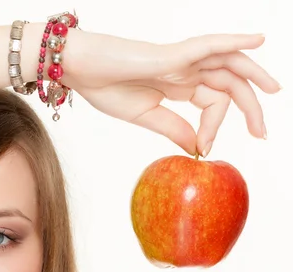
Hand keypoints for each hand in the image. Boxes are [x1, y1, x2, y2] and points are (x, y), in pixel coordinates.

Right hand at [65, 32, 281, 155]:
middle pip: (229, 84)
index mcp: (177, 85)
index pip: (212, 104)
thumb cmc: (104, 87)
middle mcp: (185, 70)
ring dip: (255, 74)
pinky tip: (256, 42)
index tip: (203, 149)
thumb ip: (173, 128)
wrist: (79, 69)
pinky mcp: (171, 53)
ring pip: (228, 62)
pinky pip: (208, 45)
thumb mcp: (144, 116)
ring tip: (274, 90)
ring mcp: (180, 59)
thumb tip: (198, 148)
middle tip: (262, 133)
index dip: (214, 128)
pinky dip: (233, 41)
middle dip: (250, 108)